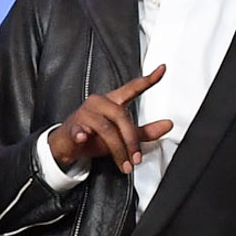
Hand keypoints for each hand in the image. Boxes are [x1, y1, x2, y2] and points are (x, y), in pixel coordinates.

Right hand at [47, 66, 168, 175]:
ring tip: (124, 164)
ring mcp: (85, 114)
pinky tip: (84, 139)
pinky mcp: (73, 126)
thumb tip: (168, 125)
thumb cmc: (95, 137)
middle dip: (132, 140)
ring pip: (107, 129)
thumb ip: (144, 131)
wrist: (68, 146)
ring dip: (118, 150)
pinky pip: (80, 131)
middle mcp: (99, 103)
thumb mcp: (122, 135)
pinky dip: (83, 135)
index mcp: (113, 102)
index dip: (147, 80)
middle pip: (122, 116)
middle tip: (136, 158)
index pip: (132, 89)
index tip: (161, 70)